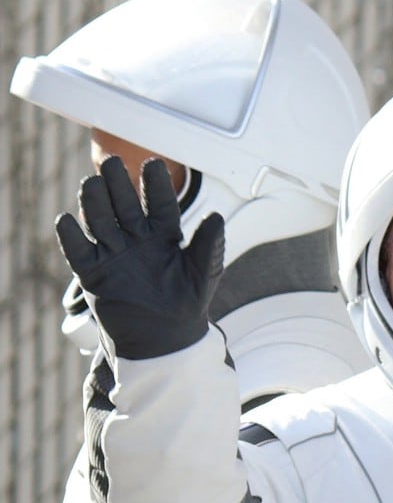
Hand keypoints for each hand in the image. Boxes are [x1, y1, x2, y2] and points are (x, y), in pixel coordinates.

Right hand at [55, 156, 224, 359]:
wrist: (165, 341)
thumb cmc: (188, 304)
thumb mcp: (204, 274)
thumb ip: (210, 245)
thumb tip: (217, 216)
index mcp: (165, 236)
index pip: (160, 204)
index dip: (155, 185)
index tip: (152, 163)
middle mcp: (137, 240)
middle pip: (124, 206)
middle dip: (118, 184)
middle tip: (112, 161)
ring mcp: (114, 255)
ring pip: (100, 222)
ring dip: (95, 203)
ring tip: (92, 183)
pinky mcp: (95, 274)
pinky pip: (78, 251)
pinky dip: (71, 236)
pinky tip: (66, 220)